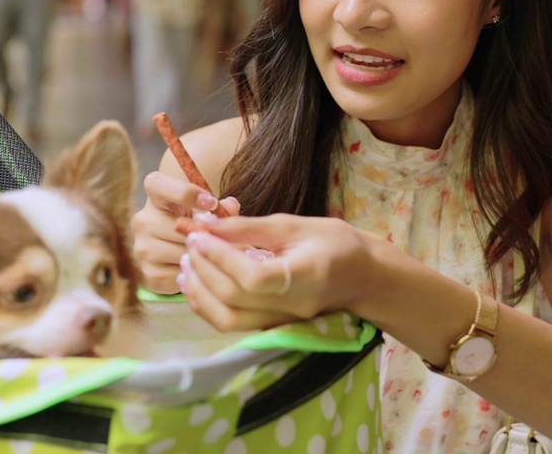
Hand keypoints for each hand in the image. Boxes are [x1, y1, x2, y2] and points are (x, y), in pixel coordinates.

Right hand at [130, 171, 238, 293]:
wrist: (177, 252)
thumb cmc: (195, 222)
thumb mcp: (208, 209)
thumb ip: (221, 207)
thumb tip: (229, 206)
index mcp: (154, 194)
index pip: (159, 185)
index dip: (185, 192)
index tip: (212, 203)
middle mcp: (142, 219)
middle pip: (178, 226)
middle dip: (205, 233)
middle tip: (224, 238)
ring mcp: (142, 248)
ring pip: (181, 251)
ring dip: (202, 254)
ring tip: (215, 252)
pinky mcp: (149, 273)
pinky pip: (180, 274)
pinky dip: (196, 272)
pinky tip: (203, 267)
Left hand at [179, 214, 375, 331]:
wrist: (363, 276)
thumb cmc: (335, 242)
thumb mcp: (294, 225)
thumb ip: (248, 228)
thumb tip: (207, 224)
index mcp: (304, 276)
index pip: (253, 277)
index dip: (220, 257)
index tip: (200, 234)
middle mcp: (292, 307)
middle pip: (235, 300)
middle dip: (204, 270)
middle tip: (190, 243)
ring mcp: (282, 322)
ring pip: (228, 320)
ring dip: (200, 293)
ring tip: (187, 264)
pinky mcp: (273, 326)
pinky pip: (233, 324)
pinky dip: (209, 305)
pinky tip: (198, 282)